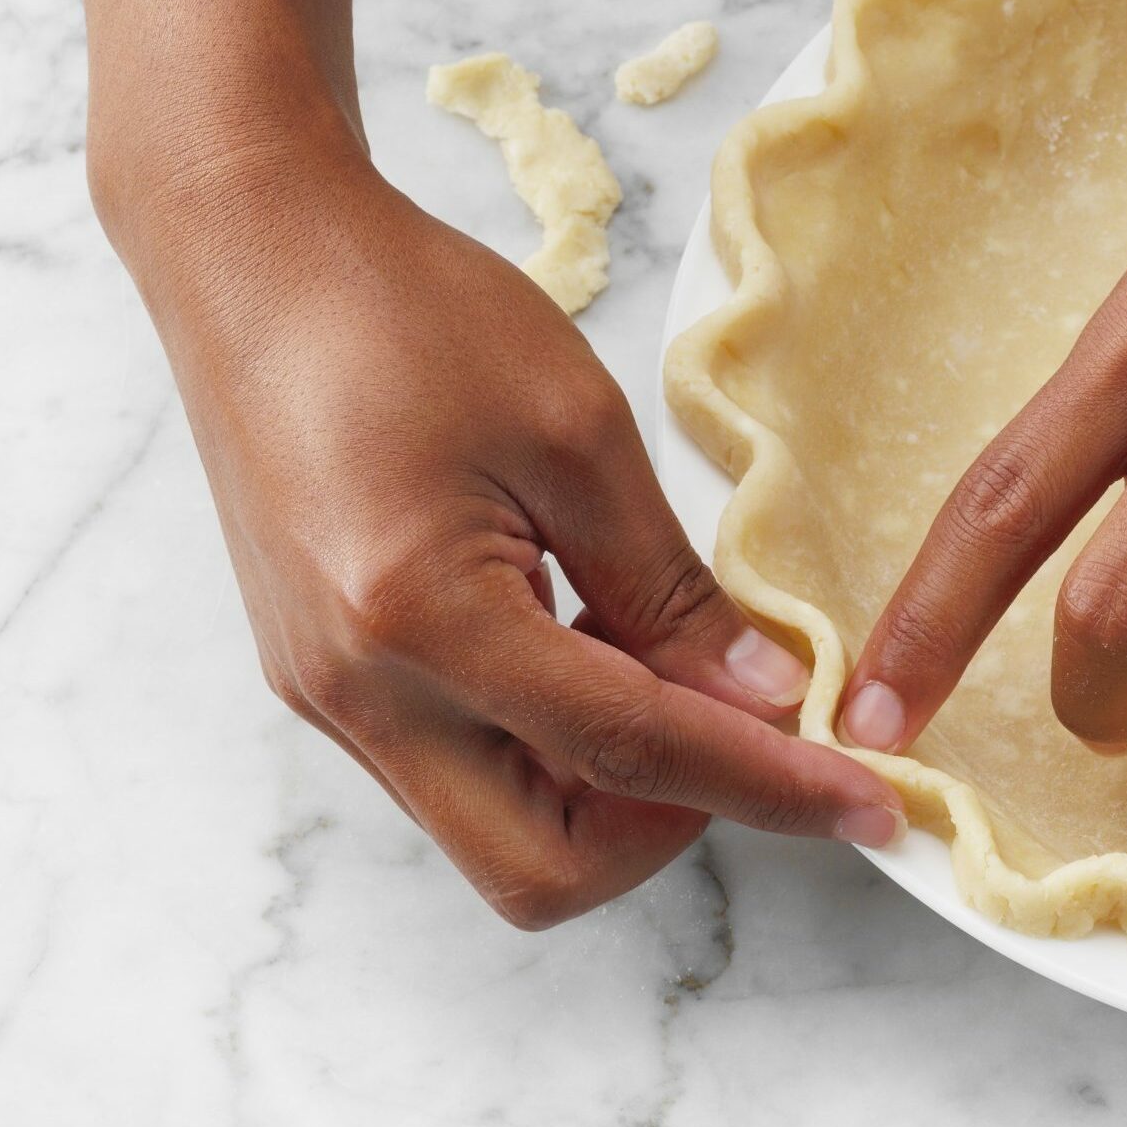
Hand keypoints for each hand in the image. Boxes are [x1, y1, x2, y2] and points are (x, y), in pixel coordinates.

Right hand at [139, 164, 905, 924]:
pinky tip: (601, 645)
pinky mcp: (331, 679)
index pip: (632, 757)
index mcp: (419, 620)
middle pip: (543, 868)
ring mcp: (332, 697)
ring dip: (615, 786)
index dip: (768, 787)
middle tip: (752, 725)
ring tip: (674, 659)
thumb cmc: (408, 310)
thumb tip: (764, 696)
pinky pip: (463, 769)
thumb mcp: (577, 432)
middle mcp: (358, 693)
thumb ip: (671, 587)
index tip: (871, 804)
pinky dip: (555, 743)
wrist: (255, 257)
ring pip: (502, 830)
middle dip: (672, 825)